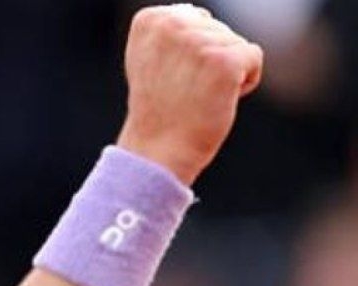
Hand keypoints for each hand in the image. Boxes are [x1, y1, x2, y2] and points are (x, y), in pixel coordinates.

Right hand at [116, 4, 263, 184]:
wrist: (158, 151)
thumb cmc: (159, 111)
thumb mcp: (152, 60)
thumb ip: (171, 32)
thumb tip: (197, 14)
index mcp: (150, 20)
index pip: (196, 18)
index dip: (190, 51)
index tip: (168, 77)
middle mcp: (172, 24)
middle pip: (218, 29)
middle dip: (210, 60)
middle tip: (183, 91)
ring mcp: (199, 41)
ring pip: (236, 44)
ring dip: (225, 74)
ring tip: (197, 97)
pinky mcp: (225, 59)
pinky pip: (253, 58)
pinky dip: (244, 83)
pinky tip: (217, 100)